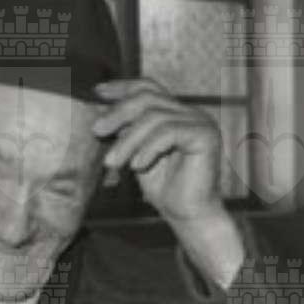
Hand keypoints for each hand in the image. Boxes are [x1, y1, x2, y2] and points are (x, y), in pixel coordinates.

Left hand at [92, 77, 224, 230]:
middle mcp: (191, 113)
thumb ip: (125, 131)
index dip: (122, 87)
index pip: (148, 88)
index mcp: (176, 113)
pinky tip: (137, 167)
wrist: (188, 216)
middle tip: (97, 131)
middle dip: (118, 114)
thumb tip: (100, 111)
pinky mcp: (206, 136)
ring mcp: (201, 122)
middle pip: (148, 98)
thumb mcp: (136, 153)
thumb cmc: (164, 189)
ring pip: (154, 117)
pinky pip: (168, 132)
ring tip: (114, 163)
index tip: (98, 92)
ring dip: (128, 141)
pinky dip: (147, 149)